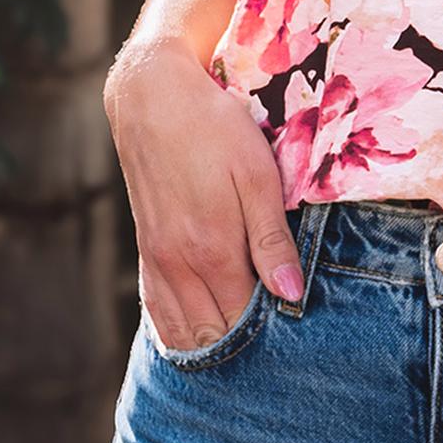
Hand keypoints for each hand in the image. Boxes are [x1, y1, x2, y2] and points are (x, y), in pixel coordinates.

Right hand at [105, 42, 304, 353]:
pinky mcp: (146, 249)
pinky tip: (198, 338)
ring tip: (245, 344)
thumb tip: (291, 296)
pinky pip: (157, 311)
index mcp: (211, 248)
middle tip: (278, 340)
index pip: (244, 318)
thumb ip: (272, 240)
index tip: (297, 328)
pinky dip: (178, 332)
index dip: (271, 329)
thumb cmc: (215, 129)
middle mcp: (178, 263)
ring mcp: (156, 259)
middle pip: (213, 332)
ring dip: (211, 344)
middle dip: (244, 344)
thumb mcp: (258, 175)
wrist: (152, 98)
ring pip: (182, 330)